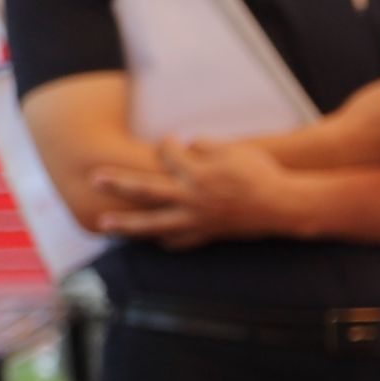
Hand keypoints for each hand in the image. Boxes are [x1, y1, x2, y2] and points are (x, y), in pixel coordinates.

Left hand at [89, 134, 294, 244]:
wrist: (285, 206)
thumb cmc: (262, 174)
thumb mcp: (237, 150)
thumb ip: (207, 145)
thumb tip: (188, 144)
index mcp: (198, 172)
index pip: (169, 153)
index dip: (167, 144)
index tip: (169, 140)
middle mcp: (191, 197)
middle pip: (146, 188)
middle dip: (118, 183)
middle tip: (94, 178)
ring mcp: (197, 218)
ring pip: (153, 222)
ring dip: (126, 223)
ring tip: (103, 223)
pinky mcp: (208, 233)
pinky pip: (179, 240)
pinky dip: (164, 239)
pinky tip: (153, 237)